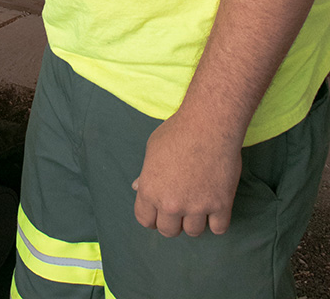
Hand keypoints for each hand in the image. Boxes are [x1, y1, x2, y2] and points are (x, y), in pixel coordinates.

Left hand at [132, 112, 242, 237]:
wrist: (208, 124)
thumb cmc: (177, 131)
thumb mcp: (152, 148)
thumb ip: (145, 173)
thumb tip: (136, 187)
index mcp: (150, 190)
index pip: (145, 220)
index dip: (152, 218)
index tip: (159, 214)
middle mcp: (171, 203)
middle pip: (169, 231)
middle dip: (173, 222)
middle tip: (181, 208)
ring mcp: (196, 207)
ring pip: (193, 232)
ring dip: (195, 221)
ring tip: (198, 204)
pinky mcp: (220, 205)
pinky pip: (218, 229)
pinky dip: (217, 221)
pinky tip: (215, 207)